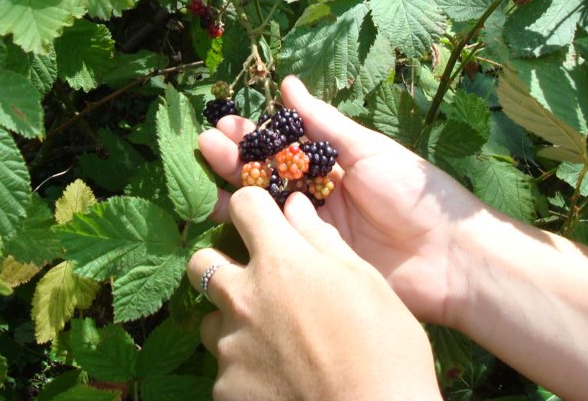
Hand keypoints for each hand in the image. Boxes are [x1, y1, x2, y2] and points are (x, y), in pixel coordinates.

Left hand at [187, 186, 440, 400]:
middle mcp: (244, 297)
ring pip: (211, 320)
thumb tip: (297, 207)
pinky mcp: (226, 390)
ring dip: (233, 322)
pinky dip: (246, 371)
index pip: (244, 205)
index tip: (267, 220)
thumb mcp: (366, 282)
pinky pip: (225, 370)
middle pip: (202, 262)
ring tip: (273, 341)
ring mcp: (231, 346)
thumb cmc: (385, 350)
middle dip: (220, 263)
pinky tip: (280, 380)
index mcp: (280, 260)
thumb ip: (322, 241)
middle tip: (254, 282)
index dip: (256, 208)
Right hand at [199, 75, 482, 325]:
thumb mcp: (368, 150)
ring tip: (205, 175)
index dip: (255, 135)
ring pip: (265, 209)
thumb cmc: (413, 193)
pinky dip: (249, 233)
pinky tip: (223, 219)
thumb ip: (326, 123)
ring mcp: (313, 233)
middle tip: (205, 144)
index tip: (225, 123)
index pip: (285, 147)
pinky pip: (276, 246)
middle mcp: (319, 197)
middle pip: (268, 176)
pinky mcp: (313, 266)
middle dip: (236, 160)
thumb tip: (288, 83)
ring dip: (234, 192)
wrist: (450, 257)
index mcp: (334, 166)